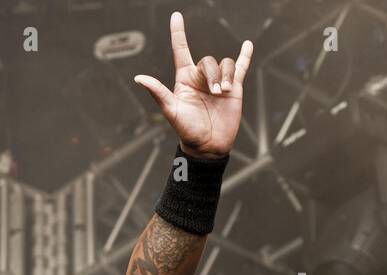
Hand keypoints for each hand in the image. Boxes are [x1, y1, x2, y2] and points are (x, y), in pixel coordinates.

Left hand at [133, 11, 252, 159]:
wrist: (209, 146)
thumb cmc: (187, 132)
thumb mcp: (171, 111)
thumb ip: (158, 92)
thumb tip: (139, 78)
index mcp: (184, 80)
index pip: (181, 51)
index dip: (178, 33)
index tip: (176, 16)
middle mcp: (200, 78)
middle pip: (208, 61)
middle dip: (213, 74)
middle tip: (214, 93)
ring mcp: (217, 82)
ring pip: (225, 63)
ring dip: (225, 75)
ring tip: (223, 93)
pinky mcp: (233, 88)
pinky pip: (240, 67)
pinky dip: (244, 56)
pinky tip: (247, 46)